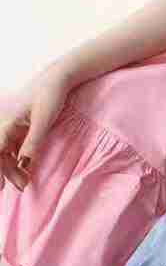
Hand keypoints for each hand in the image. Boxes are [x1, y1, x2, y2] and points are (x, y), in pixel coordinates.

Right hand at [0, 64, 72, 191]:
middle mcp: (5, 126)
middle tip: (21, 187)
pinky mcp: (20, 128)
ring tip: (25, 183)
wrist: (59, 78)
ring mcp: (12, 127)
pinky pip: (13, 148)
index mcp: (7, 123)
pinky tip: (26, 170)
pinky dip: (18, 160)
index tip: (0, 187)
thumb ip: (33, 142)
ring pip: (6, 153)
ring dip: (13, 168)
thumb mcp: (44, 121)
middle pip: (0, 155)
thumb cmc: (50, 96)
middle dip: (6, 172)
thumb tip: (24, 164)